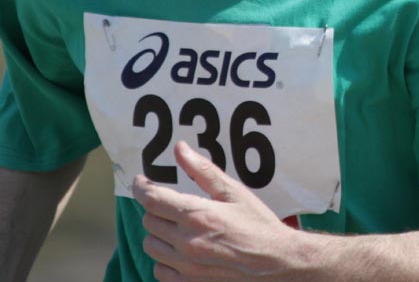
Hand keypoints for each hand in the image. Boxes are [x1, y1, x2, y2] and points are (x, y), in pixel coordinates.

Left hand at [133, 141, 311, 281]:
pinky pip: (159, 269)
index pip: (151, 199)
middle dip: (157, 208)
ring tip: (178, 227)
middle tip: (174, 204)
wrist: (277, 262)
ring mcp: (186, 266)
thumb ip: (202, 171)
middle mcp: (187, 242)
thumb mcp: (234, 192)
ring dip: (159, 233)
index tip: (142, 181)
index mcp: (197, 215)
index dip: (141, 187)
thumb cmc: (258, 225)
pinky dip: (165, 258)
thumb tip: (179, 149)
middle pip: (149, 219)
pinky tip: (182, 250)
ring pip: (151, 245)